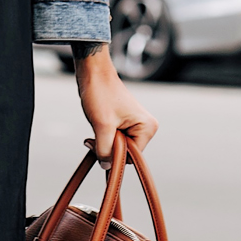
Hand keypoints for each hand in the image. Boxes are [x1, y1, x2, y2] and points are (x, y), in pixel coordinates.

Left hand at [72, 43, 157, 162]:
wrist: (93, 73)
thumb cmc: (100, 94)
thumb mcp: (102, 126)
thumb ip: (105, 150)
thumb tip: (106, 167)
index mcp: (147, 128)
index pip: (132, 157)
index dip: (114, 156)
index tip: (98, 144)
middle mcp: (146, 127)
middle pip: (126, 153)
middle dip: (108, 149)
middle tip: (92, 137)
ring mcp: (137, 125)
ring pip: (118, 147)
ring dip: (104, 143)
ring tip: (95, 128)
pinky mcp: (126, 123)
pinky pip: (115, 140)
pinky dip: (103, 138)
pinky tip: (96, 129)